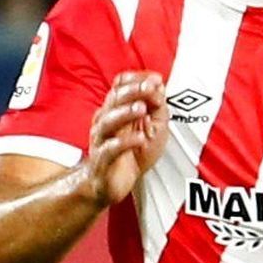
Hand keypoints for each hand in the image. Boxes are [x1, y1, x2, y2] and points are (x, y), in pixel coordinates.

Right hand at [82, 72, 167, 208]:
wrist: (112, 184)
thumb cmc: (132, 155)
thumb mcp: (154, 130)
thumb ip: (157, 109)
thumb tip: (160, 87)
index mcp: (116, 110)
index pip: (121, 87)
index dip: (137, 80)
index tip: (157, 79)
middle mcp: (106, 120)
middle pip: (114, 99)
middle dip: (133, 91)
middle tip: (150, 88)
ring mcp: (102, 140)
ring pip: (109, 121)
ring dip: (126, 113)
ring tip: (142, 109)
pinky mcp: (103, 160)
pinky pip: (110, 149)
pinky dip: (125, 143)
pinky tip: (139, 139)